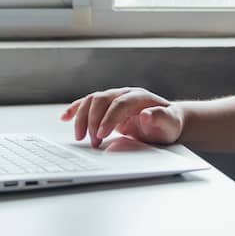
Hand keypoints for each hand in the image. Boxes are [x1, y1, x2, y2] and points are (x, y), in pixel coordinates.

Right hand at [60, 87, 183, 147]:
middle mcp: (125, 93)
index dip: (109, 118)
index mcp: (140, 97)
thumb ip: (160, 119)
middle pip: (102, 100)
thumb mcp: (170, 125)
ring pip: (91, 100)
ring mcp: (114, 98)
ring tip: (81, 137)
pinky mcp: (106, 106)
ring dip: (82, 118)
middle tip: (92, 142)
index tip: (101, 135)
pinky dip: (75, 110)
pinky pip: (87, 104)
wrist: (167, 122)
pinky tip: (64, 118)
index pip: (120, 103)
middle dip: (93, 120)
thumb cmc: (168, 124)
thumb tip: (146, 115)